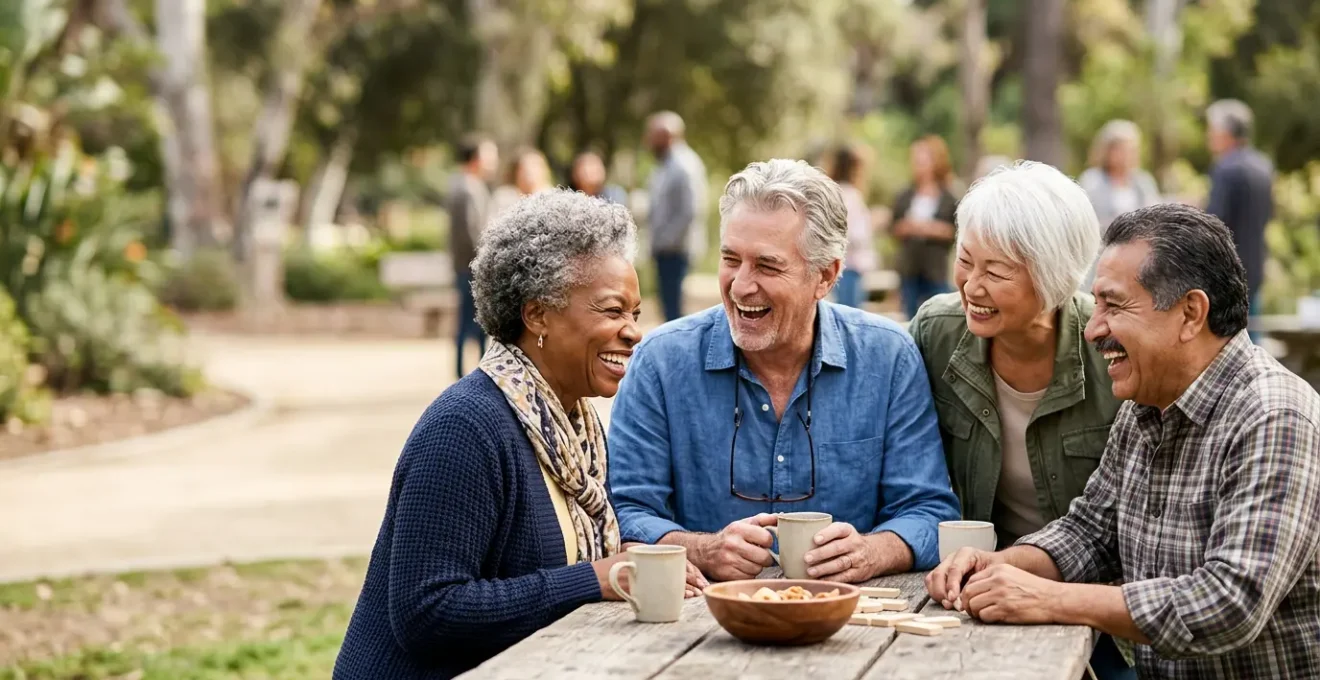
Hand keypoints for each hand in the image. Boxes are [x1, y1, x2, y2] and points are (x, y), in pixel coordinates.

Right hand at [594, 554, 708, 600]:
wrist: (591, 577)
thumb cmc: (611, 568)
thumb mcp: (630, 557)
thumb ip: (647, 559)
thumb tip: (669, 567)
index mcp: (646, 551)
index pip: (675, 557)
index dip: (690, 568)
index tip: (699, 578)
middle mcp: (645, 559)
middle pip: (676, 568)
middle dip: (692, 579)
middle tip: (701, 587)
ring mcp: (640, 573)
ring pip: (669, 580)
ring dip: (685, 588)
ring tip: (694, 594)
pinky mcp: (635, 587)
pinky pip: (658, 591)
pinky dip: (671, 595)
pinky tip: (680, 599)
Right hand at [694, 514, 776, 581]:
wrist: (704, 552)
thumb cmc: (729, 537)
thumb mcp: (743, 524)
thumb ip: (762, 519)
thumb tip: (779, 517)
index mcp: (738, 529)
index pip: (767, 538)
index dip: (768, 542)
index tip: (763, 543)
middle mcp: (733, 544)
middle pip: (764, 557)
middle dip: (764, 557)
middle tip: (758, 554)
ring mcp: (729, 561)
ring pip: (757, 569)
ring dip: (756, 567)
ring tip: (748, 561)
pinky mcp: (728, 575)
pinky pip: (749, 578)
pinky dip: (748, 575)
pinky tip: (742, 568)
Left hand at [802, 523, 879, 582]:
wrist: (875, 554)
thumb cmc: (847, 542)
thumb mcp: (841, 532)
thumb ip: (824, 533)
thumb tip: (790, 535)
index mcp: (848, 530)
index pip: (838, 529)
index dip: (827, 534)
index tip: (815, 539)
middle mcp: (854, 543)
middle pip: (838, 548)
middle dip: (821, 553)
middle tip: (806, 558)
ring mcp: (858, 559)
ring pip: (841, 563)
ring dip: (824, 568)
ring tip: (810, 571)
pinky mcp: (859, 573)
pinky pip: (845, 576)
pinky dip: (831, 579)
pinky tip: (820, 580)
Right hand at [925, 547, 1001, 608]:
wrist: (996, 565)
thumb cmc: (996, 569)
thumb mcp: (992, 573)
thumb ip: (977, 584)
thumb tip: (962, 599)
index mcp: (966, 553)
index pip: (954, 569)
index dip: (952, 585)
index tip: (953, 599)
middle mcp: (953, 557)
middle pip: (939, 573)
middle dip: (942, 592)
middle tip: (950, 605)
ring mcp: (945, 565)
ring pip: (932, 578)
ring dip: (937, 593)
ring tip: (948, 605)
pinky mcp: (942, 573)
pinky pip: (931, 583)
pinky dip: (935, 593)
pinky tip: (945, 602)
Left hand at [961, 563, 1063, 623]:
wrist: (1053, 599)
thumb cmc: (1033, 590)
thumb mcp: (1012, 575)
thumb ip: (992, 579)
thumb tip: (972, 591)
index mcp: (997, 570)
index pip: (971, 581)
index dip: (967, 593)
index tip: (970, 601)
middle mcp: (997, 580)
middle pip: (968, 593)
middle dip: (967, 604)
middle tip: (973, 611)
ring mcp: (1001, 594)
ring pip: (973, 605)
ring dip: (976, 613)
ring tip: (984, 615)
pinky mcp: (1006, 609)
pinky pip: (984, 616)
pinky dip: (986, 619)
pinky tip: (994, 618)